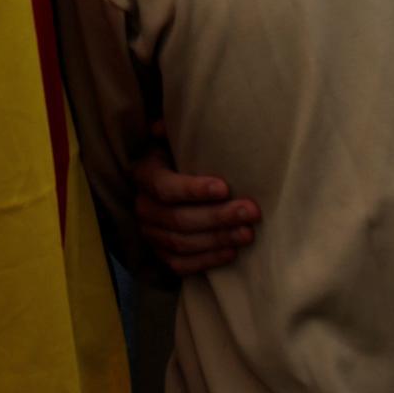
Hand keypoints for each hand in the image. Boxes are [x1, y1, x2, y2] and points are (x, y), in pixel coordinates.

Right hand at [131, 124, 258, 274]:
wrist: (175, 189)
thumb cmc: (182, 158)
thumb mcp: (175, 140)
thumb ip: (173, 131)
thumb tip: (161, 127)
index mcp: (144, 174)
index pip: (165, 187)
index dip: (193, 189)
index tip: (225, 187)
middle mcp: (142, 207)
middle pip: (178, 219)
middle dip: (218, 217)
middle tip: (251, 212)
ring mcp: (150, 234)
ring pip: (181, 244)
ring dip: (218, 239)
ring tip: (248, 233)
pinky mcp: (161, 254)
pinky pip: (181, 265)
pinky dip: (207, 261)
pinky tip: (232, 252)